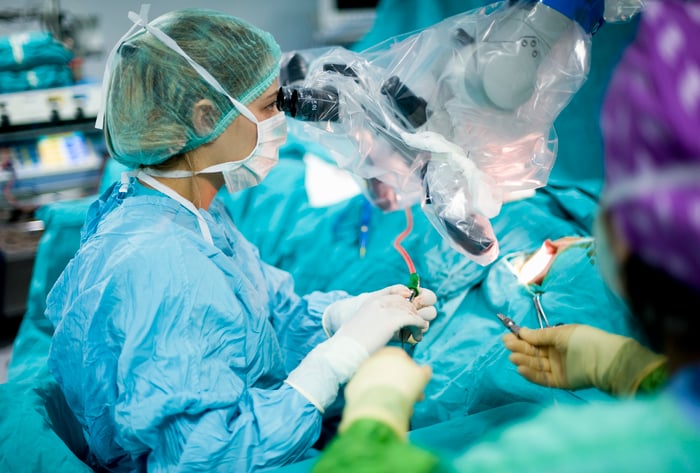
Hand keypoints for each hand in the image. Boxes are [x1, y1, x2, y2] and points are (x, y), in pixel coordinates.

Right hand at [286, 291, 432, 412]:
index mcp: (369, 301)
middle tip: (418, 325)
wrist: (343, 350)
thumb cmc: (350, 345)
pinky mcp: (391, 321)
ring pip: (410, 310)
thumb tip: (387, 328)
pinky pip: (412, 319)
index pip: (393, 290)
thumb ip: (375, 322)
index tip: (411, 302)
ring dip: (417, 321)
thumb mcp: (362, 326)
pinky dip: (418, 326)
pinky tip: (418, 334)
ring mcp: (384, 310)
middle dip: (413, 312)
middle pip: (404, 301)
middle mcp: (377, 302)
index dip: (405, 294)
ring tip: (419, 333)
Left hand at [339, 347, 431, 436]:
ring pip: (380, 384)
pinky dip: (378, 401)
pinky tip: (386, 411)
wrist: (379, 401)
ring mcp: (360, 373)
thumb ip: (424, 371)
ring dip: (392, 395)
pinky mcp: (352, 388)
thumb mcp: (421, 375)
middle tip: (413, 400)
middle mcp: (372, 359)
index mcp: (389, 352)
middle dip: (403, 386)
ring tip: (402, 410)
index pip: (402, 358)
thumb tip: (425, 371)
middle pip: (390, 373)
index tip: (419, 385)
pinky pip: (369, 394)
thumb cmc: (404, 384)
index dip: (413, 372)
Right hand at [504, 324, 666, 395]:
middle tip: (507, 344)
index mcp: (557, 339)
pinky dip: (532, 375)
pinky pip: (543, 378)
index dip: (522, 338)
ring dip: (523, 361)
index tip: (508, 336)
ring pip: (536, 365)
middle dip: (519, 348)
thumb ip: (539, 335)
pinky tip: (521, 369)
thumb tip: (521, 332)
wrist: (604, 360)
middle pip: (533, 352)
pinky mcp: (560, 382)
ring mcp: (558, 368)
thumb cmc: (584, 340)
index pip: (535, 339)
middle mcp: (556, 354)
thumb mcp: (560, 333)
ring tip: (513, 357)